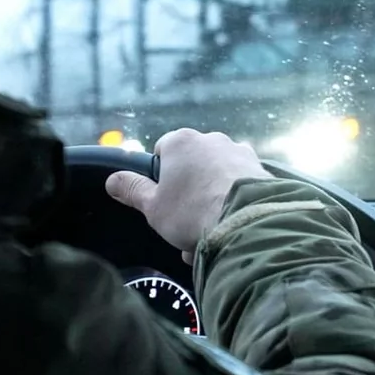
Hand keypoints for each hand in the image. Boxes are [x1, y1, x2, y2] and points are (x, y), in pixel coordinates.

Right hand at [106, 128, 270, 260]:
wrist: (248, 222)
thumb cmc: (192, 212)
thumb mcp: (152, 206)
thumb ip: (132, 189)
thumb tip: (112, 180)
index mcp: (182, 142)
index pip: (162, 150)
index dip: (159, 178)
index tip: (163, 200)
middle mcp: (213, 139)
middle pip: (192, 167)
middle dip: (188, 195)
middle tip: (186, 225)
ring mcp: (240, 152)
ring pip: (216, 179)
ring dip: (210, 204)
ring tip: (209, 235)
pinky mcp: (262, 169)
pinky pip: (239, 186)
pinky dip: (234, 204)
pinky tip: (231, 228)